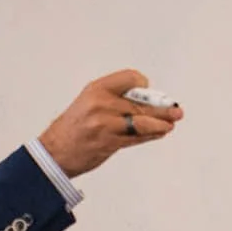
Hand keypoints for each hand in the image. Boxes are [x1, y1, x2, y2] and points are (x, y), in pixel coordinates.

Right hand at [38, 69, 183, 178]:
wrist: (55, 151)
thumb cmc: (74, 127)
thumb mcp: (89, 102)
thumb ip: (115, 99)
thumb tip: (147, 101)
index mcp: (97, 89)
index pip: (131, 78)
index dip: (144, 86)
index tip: (150, 93)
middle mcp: (101, 103)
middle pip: (140, 103)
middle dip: (161, 107)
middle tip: (176, 111)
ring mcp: (105, 123)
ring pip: (142, 121)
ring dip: (161, 123)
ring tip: (171, 123)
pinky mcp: (109, 142)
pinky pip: (136, 138)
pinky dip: (151, 135)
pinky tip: (160, 133)